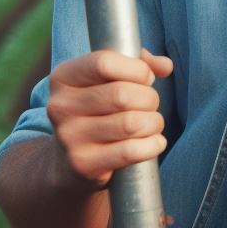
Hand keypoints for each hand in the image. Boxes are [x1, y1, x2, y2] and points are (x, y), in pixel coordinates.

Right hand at [46, 48, 172, 190]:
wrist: (70, 159)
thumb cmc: (100, 107)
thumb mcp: (112, 77)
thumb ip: (141, 63)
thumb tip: (166, 66)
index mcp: (63, 77)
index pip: (104, 63)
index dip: (137, 69)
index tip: (146, 78)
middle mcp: (60, 107)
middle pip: (123, 95)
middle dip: (150, 98)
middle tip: (149, 105)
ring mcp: (69, 138)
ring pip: (131, 123)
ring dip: (153, 122)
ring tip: (150, 123)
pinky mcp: (83, 164)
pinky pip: (131, 151)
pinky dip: (153, 144)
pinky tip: (154, 142)